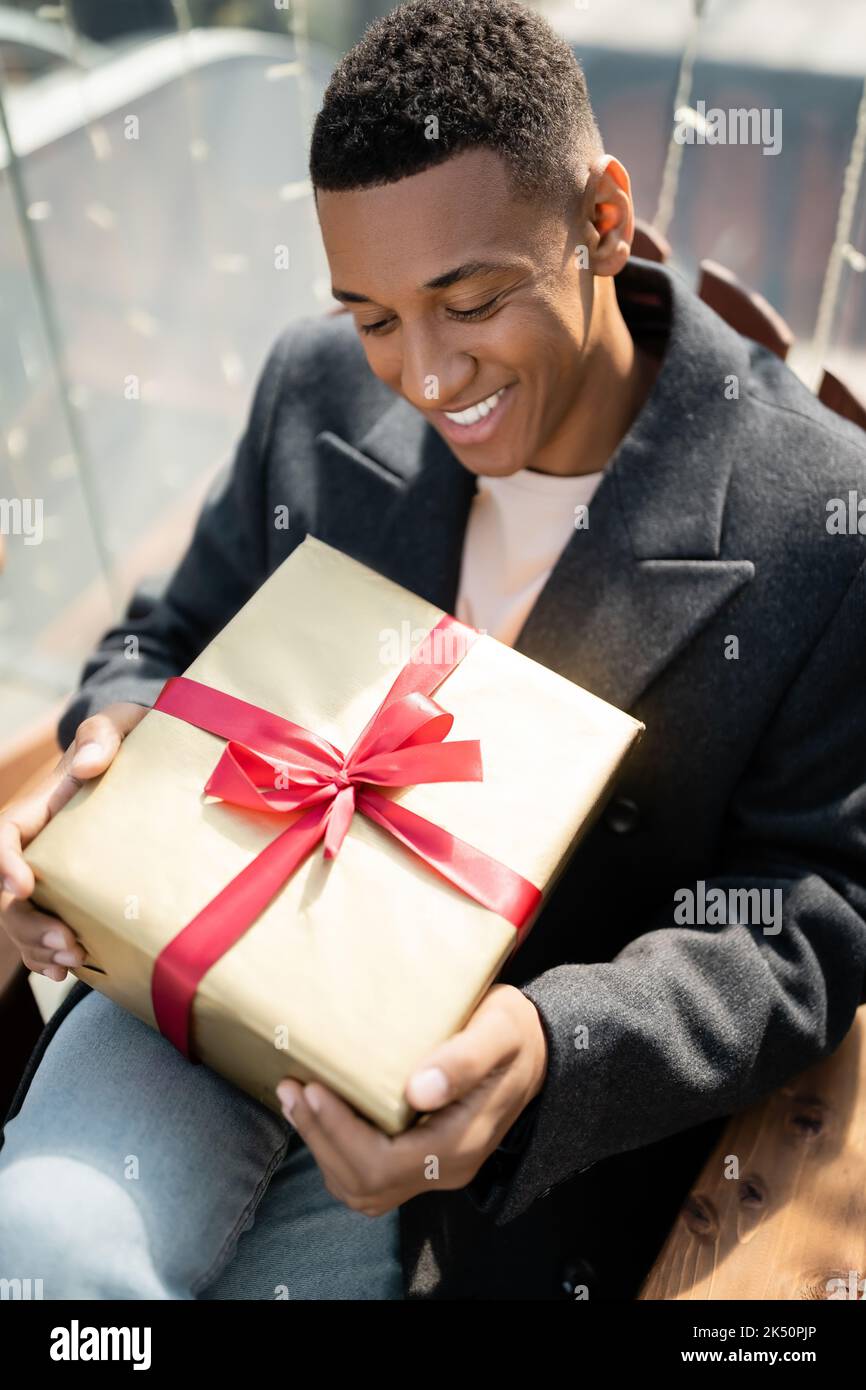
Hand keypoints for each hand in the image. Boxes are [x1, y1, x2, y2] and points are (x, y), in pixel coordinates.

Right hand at [0, 703, 147, 981]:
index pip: (4, 836)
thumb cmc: (128, 738)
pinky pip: (47, 929)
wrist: (145, 760)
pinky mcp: (75, 893)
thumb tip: (86, 765)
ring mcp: (54, 873)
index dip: (2, 863)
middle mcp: (39, 845)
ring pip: (24, 917)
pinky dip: (50, 954)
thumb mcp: (120, 724)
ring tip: (75, 961)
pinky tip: (70, 971)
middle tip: (68, 943)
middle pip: (10, 892)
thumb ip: (103, 734)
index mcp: (41, 808)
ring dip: (39, 946)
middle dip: (29, 923)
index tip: (24, 886)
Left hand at [275, 983, 547, 1216]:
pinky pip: (370, 1176)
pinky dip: (337, 1151)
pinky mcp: (424, 1158)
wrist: (539, 1049)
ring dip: (323, 1147)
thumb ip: (463, 1059)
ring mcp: (435, 1170)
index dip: (340, 1132)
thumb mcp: (498, 1030)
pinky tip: (321, 1113)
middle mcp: (446, 1168)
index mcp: (461, 1143)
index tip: (314, 1088)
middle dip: (320, 1137)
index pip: (384, 1162)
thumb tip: (417, 1091)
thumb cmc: (516, 1032)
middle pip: (365, 1182)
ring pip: (363, 1188)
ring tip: (296, 1100)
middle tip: (292, 1088)